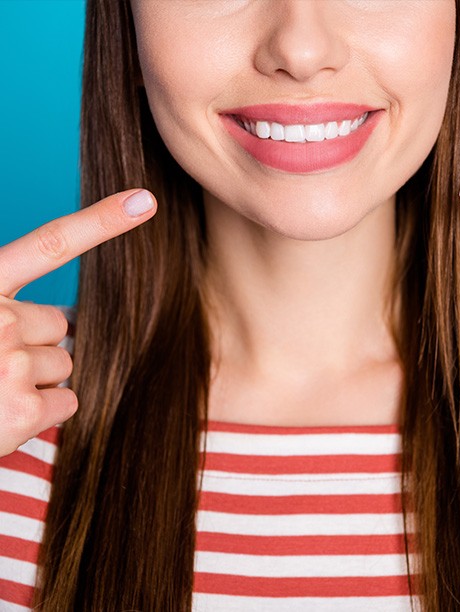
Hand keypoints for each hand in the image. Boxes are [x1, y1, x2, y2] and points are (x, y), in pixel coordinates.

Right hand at [0, 188, 156, 456]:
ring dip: (33, 377)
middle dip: (31, 342)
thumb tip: (62, 322)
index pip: (51, 244)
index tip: (144, 201)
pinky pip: (66, 400)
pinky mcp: (23, 409)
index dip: (101, 221)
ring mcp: (10, 364)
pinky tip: (3, 416)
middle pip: (58, 324)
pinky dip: (42, 411)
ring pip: (62, 362)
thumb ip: (1, 306)